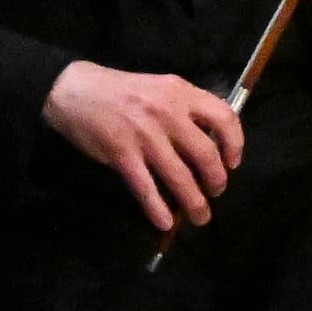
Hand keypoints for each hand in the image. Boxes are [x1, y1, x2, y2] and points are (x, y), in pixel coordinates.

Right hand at [44, 59, 248, 231]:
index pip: (224, 118)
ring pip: (179, 176)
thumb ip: (186, 109)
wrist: (76, 90)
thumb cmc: (122, 91)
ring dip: (194, 202)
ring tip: (200, 217)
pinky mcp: (122, 154)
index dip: (235, 144)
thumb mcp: (162, 87)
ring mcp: (145, 135)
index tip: (233, 163)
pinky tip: (165, 222)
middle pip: (205, 154)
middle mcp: (168, 113)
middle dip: (217, 180)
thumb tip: (211, 142)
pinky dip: (157, 208)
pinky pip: (145, 187)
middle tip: (217, 192)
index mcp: (181, 93)